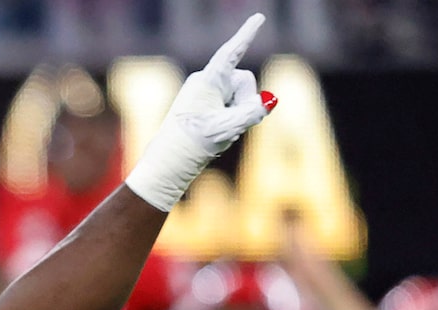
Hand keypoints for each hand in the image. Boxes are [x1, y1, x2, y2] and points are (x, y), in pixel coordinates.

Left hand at [123, 14, 272, 211]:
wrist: (170, 162)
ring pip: (241, 96)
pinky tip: (216, 134)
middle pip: (245, 81)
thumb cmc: (192, 145)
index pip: (231, 53)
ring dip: (238, 115)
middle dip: (246, 103)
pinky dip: (232, 120)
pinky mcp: (209, 104)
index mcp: (207, 81)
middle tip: (227, 127)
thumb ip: (250, 113)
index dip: (247, 35)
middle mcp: (207, 82)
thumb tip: (267, 102)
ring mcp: (207, 93)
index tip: (259, 18)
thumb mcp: (225, 130)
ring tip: (216, 133)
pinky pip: (234, 106)